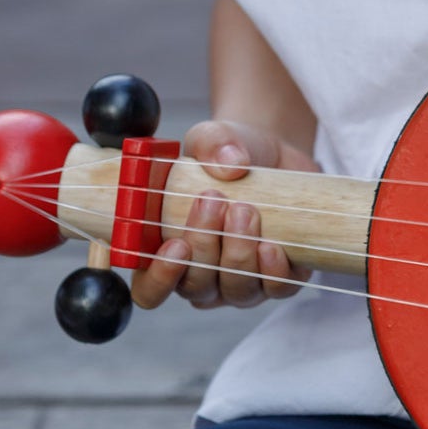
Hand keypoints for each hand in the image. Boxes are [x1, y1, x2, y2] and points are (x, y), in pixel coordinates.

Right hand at [130, 119, 318, 312]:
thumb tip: (230, 164)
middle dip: (204, 245)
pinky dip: (273, 271)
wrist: (275, 156)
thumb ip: (211, 143)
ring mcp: (240, 282)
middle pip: (195, 286)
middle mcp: (201, 275)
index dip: (159, 279)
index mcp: (167, 251)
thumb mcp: (212, 138)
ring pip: (235, 289)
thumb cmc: (229, 156)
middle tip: (214, 201)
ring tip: (246, 210)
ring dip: (238, 252)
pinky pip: (275, 290)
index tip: (176, 245)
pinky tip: (272, 245)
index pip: (149, 289)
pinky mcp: (278, 278)